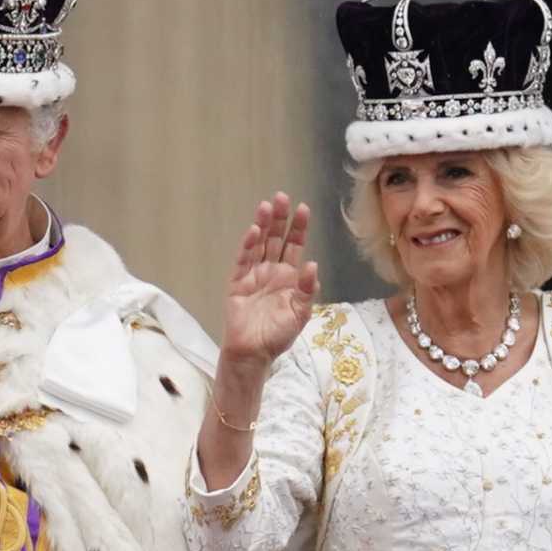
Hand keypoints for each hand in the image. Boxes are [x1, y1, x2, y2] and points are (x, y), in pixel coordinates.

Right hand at [221, 192, 319, 367]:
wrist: (253, 353)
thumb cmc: (278, 335)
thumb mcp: (300, 313)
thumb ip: (307, 290)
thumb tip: (313, 265)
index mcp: (289, 277)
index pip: (294, 246)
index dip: (298, 227)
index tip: (303, 208)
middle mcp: (271, 271)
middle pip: (275, 239)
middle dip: (279, 218)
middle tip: (281, 197)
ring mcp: (253, 275)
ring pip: (259, 244)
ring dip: (263, 225)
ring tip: (266, 206)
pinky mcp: (238, 283)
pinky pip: (243, 260)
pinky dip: (248, 246)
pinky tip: (254, 231)